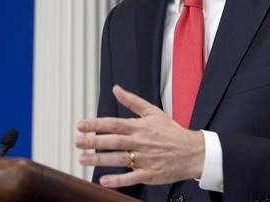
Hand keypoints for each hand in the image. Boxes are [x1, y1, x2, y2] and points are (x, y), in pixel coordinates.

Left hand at [75, 85, 204, 187]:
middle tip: (77, 142)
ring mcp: (145, 159)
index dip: (96, 124)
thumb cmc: (172, 132)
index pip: (115, 124)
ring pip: (119, 159)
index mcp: (141, 126)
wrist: (192, 152)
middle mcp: (142, 142)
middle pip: (114, 141)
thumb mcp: (154, 112)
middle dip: (94, 141)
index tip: (81, 125)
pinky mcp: (150, 174)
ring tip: (83, 159)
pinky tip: (103, 180)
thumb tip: (116, 89)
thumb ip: (132, 101)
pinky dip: (117, 181)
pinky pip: (131, 178)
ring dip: (99, 160)